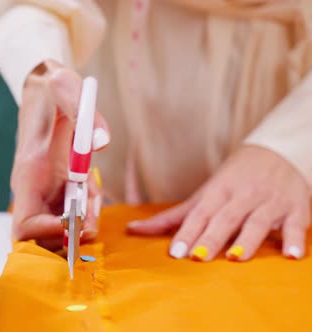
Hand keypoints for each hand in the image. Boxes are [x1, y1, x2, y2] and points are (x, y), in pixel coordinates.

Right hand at [11, 60, 109, 249]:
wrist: (47, 89)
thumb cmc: (53, 89)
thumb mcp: (66, 86)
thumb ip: (81, 108)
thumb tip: (100, 142)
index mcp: (30, 172)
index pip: (25, 225)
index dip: (48, 234)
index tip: (75, 221)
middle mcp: (33, 189)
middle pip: (43, 238)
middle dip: (72, 235)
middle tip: (92, 215)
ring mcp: (45, 192)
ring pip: (61, 231)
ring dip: (84, 223)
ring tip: (93, 195)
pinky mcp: (57, 190)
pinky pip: (71, 216)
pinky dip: (88, 213)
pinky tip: (92, 190)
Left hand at [128, 145, 310, 260]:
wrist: (278, 152)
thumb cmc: (233, 180)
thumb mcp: (204, 194)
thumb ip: (172, 217)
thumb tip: (132, 230)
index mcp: (218, 193)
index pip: (199, 214)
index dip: (187, 233)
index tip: (175, 252)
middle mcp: (242, 196)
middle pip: (225, 218)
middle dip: (211, 237)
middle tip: (198, 257)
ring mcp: (270, 202)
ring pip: (258, 221)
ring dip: (247, 239)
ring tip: (236, 257)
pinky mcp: (296, 209)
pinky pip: (297, 224)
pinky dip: (295, 239)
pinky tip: (291, 255)